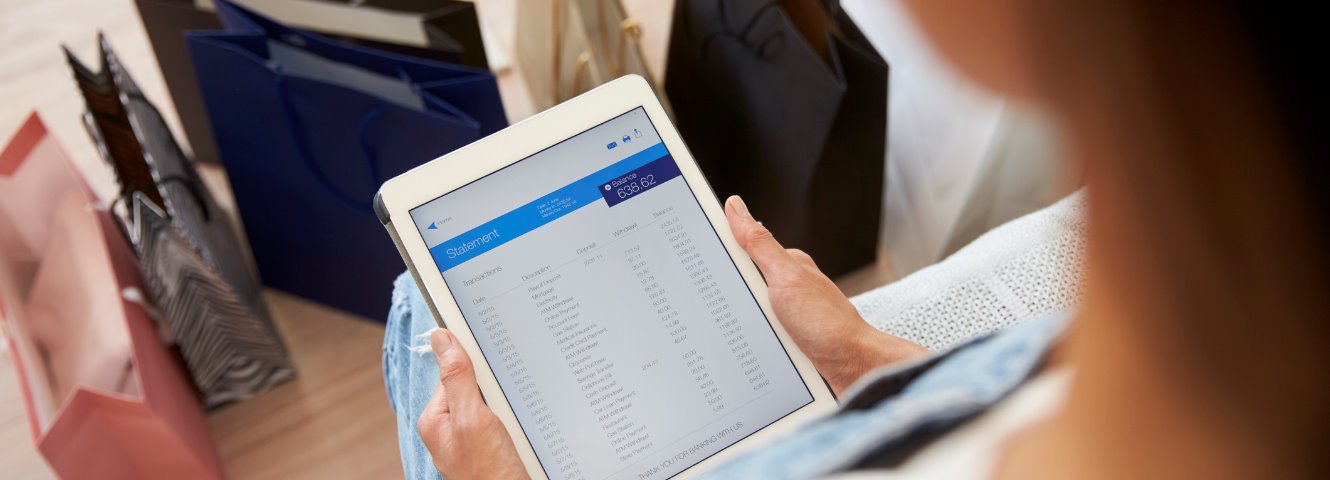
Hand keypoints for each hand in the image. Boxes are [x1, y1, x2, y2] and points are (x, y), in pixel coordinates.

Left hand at [419, 328, 528, 479]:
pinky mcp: (493, 448)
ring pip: (493, 403)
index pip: (452, 371)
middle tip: (511, 389)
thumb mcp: (472, 419)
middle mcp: (451, 429)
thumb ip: (457, 378)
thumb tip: (441, 338)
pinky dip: (518, 419)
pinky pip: (505, 421)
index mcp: (436, 418)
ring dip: (510, 403)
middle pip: (474, 386)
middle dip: (495, 384)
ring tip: (519, 415)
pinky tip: (525, 424)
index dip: (472, 358)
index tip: (489, 340)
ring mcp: (472, 440)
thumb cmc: (489, 474)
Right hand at [724, 196, 928, 393]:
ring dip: (741, 321)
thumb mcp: (785, 276)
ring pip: (747, 309)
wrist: (852, 367)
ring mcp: (787, 311)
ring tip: (746, 330)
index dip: (719, 249)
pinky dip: (753, 339)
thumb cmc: (827, 323)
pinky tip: (753, 345)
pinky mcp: (787, 334)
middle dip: (727, 292)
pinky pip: (758, 331)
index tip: (698, 256)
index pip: (743, 247)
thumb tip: (736, 207)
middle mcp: (787, 285)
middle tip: (727, 303)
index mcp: (785, 264)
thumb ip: (759, 244)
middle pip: (740, 282)